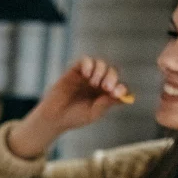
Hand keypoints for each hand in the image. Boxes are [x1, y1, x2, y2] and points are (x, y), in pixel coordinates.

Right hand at [7, 56, 130, 158]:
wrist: (54, 117)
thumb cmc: (74, 117)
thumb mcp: (93, 113)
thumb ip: (106, 103)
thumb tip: (123, 95)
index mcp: (105, 94)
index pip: (119, 85)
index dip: (121, 88)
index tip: (115, 93)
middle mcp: (98, 82)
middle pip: (112, 72)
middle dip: (111, 77)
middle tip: (105, 87)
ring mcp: (87, 76)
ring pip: (100, 64)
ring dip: (101, 71)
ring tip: (93, 83)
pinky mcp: (75, 71)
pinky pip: (85, 60)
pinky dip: (88, 65)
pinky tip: (86, 75)